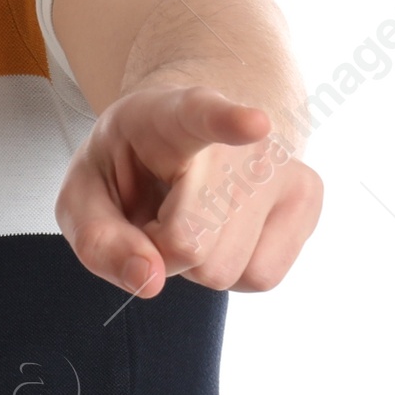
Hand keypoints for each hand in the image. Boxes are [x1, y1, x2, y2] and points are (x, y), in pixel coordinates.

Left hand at [55, 83, 322, 298]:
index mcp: (174, 114)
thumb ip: (99, 240)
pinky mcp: (308, 196)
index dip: (228, 121)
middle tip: (157, 212)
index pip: (203, 115)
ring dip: (196, 261)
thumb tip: (150, 281)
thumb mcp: (86, 197)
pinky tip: (222, 230)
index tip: (254, 124)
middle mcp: (241, 137)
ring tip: (189, 216)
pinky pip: (261, 277)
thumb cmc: (130, 167)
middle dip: (160, 249)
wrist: (189, 131)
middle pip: (190, 244)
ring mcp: (282, 165)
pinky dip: (232, 269)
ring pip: (226, 271)